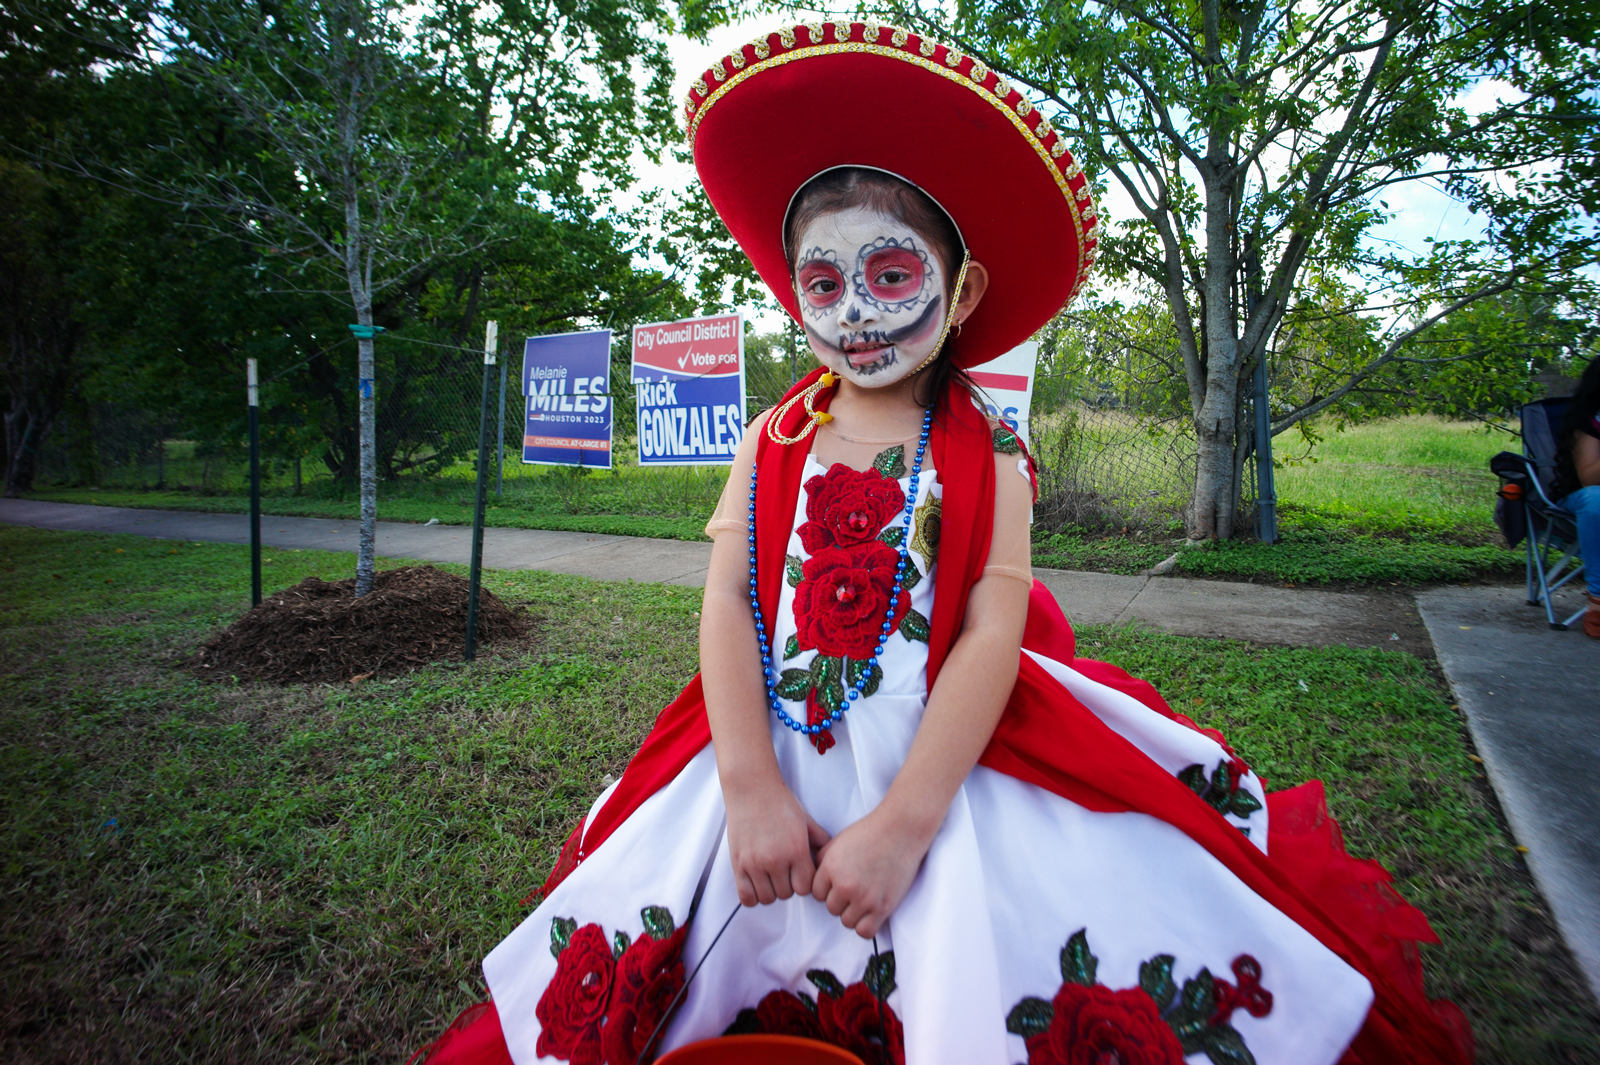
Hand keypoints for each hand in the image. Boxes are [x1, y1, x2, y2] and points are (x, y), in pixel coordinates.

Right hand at [726, 779, 831, 905]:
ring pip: (767, 898)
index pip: (805, 888)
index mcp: (797, 850)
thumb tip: (829, 858)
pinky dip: (752, 896)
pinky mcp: (738, 864)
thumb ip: (820, 841)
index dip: (803, 882)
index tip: (799, 873)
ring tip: (770, 877)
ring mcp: (755, 863)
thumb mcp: (806, 820)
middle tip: (784, 872)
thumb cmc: (780, 802)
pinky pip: (746, 897)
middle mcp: (776, 860)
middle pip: (786, 894)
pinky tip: (756, 883)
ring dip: (770, 891)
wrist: (752, 788)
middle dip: (787, 886)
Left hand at [811, 809, 928, 938]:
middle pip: (831, 908)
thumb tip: (813, 878)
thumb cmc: (871, 833)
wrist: (900, 831)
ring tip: (864, 898)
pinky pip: (865, 931)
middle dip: (841, 900)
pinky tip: (871, 911)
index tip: (840, 883)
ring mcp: (864, 898)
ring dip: (853, 913)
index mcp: (830, 868)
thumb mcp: (838, 841)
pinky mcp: (882, 907)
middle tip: (856, 887)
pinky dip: (866, 925)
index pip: (817, 894)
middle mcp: (844, 885)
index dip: (828, 889)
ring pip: (846, 921)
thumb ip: (823, 861)